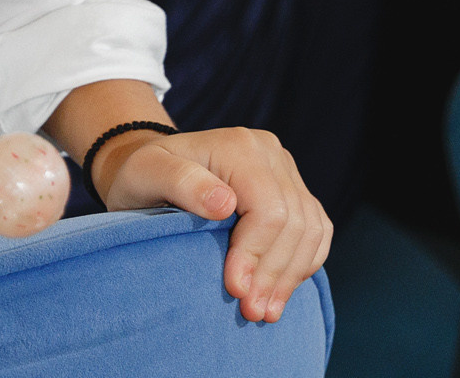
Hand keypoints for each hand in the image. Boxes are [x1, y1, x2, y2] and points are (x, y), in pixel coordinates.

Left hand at [91, 126, 331, 324]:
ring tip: (265, 311)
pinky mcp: (293, 191)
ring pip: (311, 230)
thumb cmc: (143, 174)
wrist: (154, 170)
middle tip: (251, 312)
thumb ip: (180, 182)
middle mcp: (270, 152)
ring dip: (291, 276)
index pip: (268, 209)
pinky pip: (316, 232)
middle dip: (274, 273)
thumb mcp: (145, 174)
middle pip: (294, 223)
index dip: (256, 254)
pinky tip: (281, 290)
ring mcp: (285, 171)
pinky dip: (302, 264)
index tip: (235, 290)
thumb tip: (225, 204)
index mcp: (240, 146)